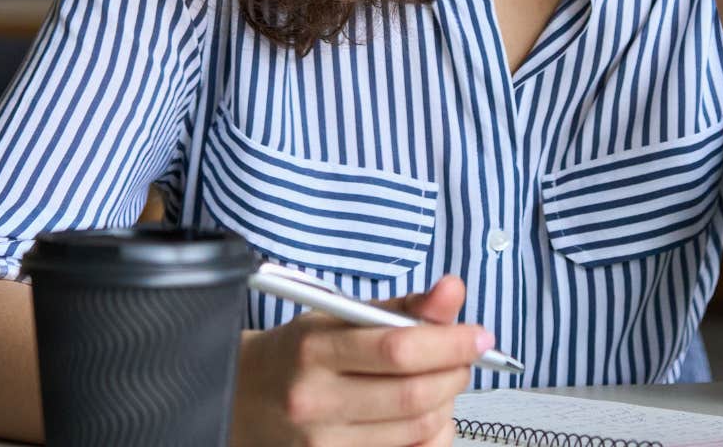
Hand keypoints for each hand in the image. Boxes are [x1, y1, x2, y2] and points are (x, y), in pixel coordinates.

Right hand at [231, 274, 485, 446]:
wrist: (243, 398)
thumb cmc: (299, 353)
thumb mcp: (341, 315)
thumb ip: (403, 307)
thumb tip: (453, 291)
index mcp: (315, 349)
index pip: (398, 349)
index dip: (451, 343)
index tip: (479, 336)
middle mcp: (315, 400)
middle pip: (414, 395)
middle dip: (455, 373)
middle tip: (463, 358)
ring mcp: (322, 443)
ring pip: (417, 429)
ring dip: (445, 404)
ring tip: (440, 383)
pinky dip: (430, 435)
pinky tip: (424, 416)